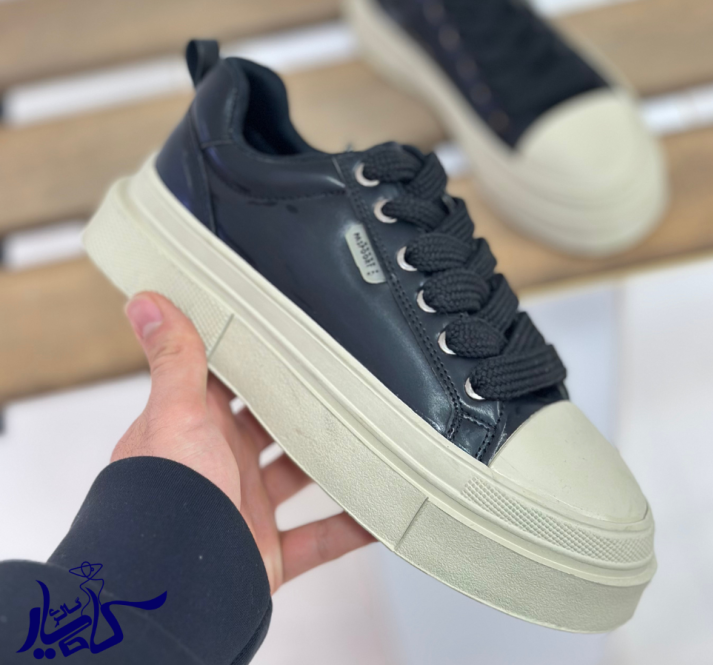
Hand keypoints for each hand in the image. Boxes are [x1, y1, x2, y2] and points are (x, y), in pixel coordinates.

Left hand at [113, 292, 373, 589]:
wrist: (170, 596)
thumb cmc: (163, 501)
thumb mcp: (176, 416)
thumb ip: (174, 360)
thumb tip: (146, 302)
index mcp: (195, 427)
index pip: (231, 380)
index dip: (258, 356)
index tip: (297, 334)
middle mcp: (220, 465)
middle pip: (274, 426)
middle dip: (305, 406)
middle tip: (348, 379)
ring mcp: (245, 508)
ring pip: (302, 476)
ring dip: (334, 462)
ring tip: (373, 435)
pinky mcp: (267, 553)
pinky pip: (322, 537)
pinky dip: (353, 526)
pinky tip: (381, 511)